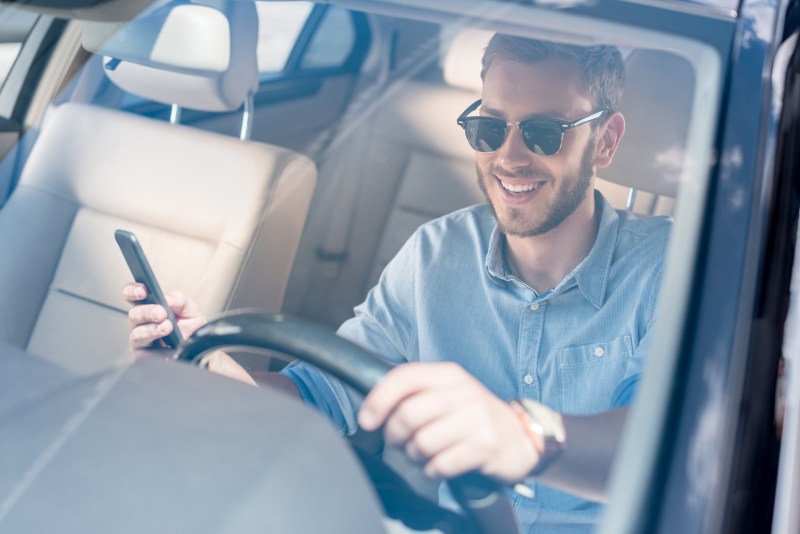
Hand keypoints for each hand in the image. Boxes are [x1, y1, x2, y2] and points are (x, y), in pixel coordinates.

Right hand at [123, 283, 206, 348]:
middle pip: (134, 313)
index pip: (132, 295)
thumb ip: (179, 300)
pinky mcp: (142, 353)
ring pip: (137, 331)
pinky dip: (153, 339)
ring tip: (167, 326)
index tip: (143, 290)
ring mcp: (141, 337)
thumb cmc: (189, 327)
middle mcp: (142, 321)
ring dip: (151, 328)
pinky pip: (142, 347)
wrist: (196, 349)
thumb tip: (167, 298)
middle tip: (161, 312)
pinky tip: (164, 336)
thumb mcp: (190, 309)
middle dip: (147, 311)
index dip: (133, 290)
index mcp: (149, 306)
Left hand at [358, 362, 541, 482]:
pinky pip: (440, 464)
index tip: (366, 420)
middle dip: (394, 435)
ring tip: (423, 455)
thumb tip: (372, 407)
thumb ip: (416, 393)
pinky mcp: (486, 446)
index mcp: (449, 374)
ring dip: (414, 456)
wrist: (522, 437)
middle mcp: (463, 392)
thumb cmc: (475, 416)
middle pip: (407, 414)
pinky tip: (439, 466)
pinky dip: (432, 470)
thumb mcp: (449, 392)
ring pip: (421, 443)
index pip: (403, 378)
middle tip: (400, 442)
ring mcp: (477, 418)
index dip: (378, 400)